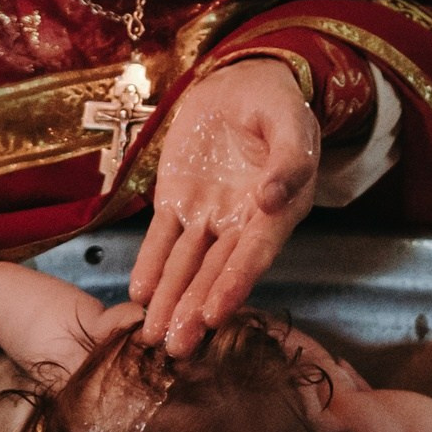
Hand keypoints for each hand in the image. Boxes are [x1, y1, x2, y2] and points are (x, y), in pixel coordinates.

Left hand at [129, 59, 319, 356]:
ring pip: (186, 265)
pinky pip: (161, 238)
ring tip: (153, 336)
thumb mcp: (292, 125)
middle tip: (177, 347)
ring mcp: (206, 215)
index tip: (215, 314)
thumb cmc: (278, 106)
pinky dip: (150, 264)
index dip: (234, 284)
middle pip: (216, 272)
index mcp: (278, 211)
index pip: (254, 254)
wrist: (242, 84)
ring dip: (170, 299)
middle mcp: (241, 223)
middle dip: (195, 310)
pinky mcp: (176, 201)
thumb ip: (289, 161)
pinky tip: (139, 293)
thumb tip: (274, 199)